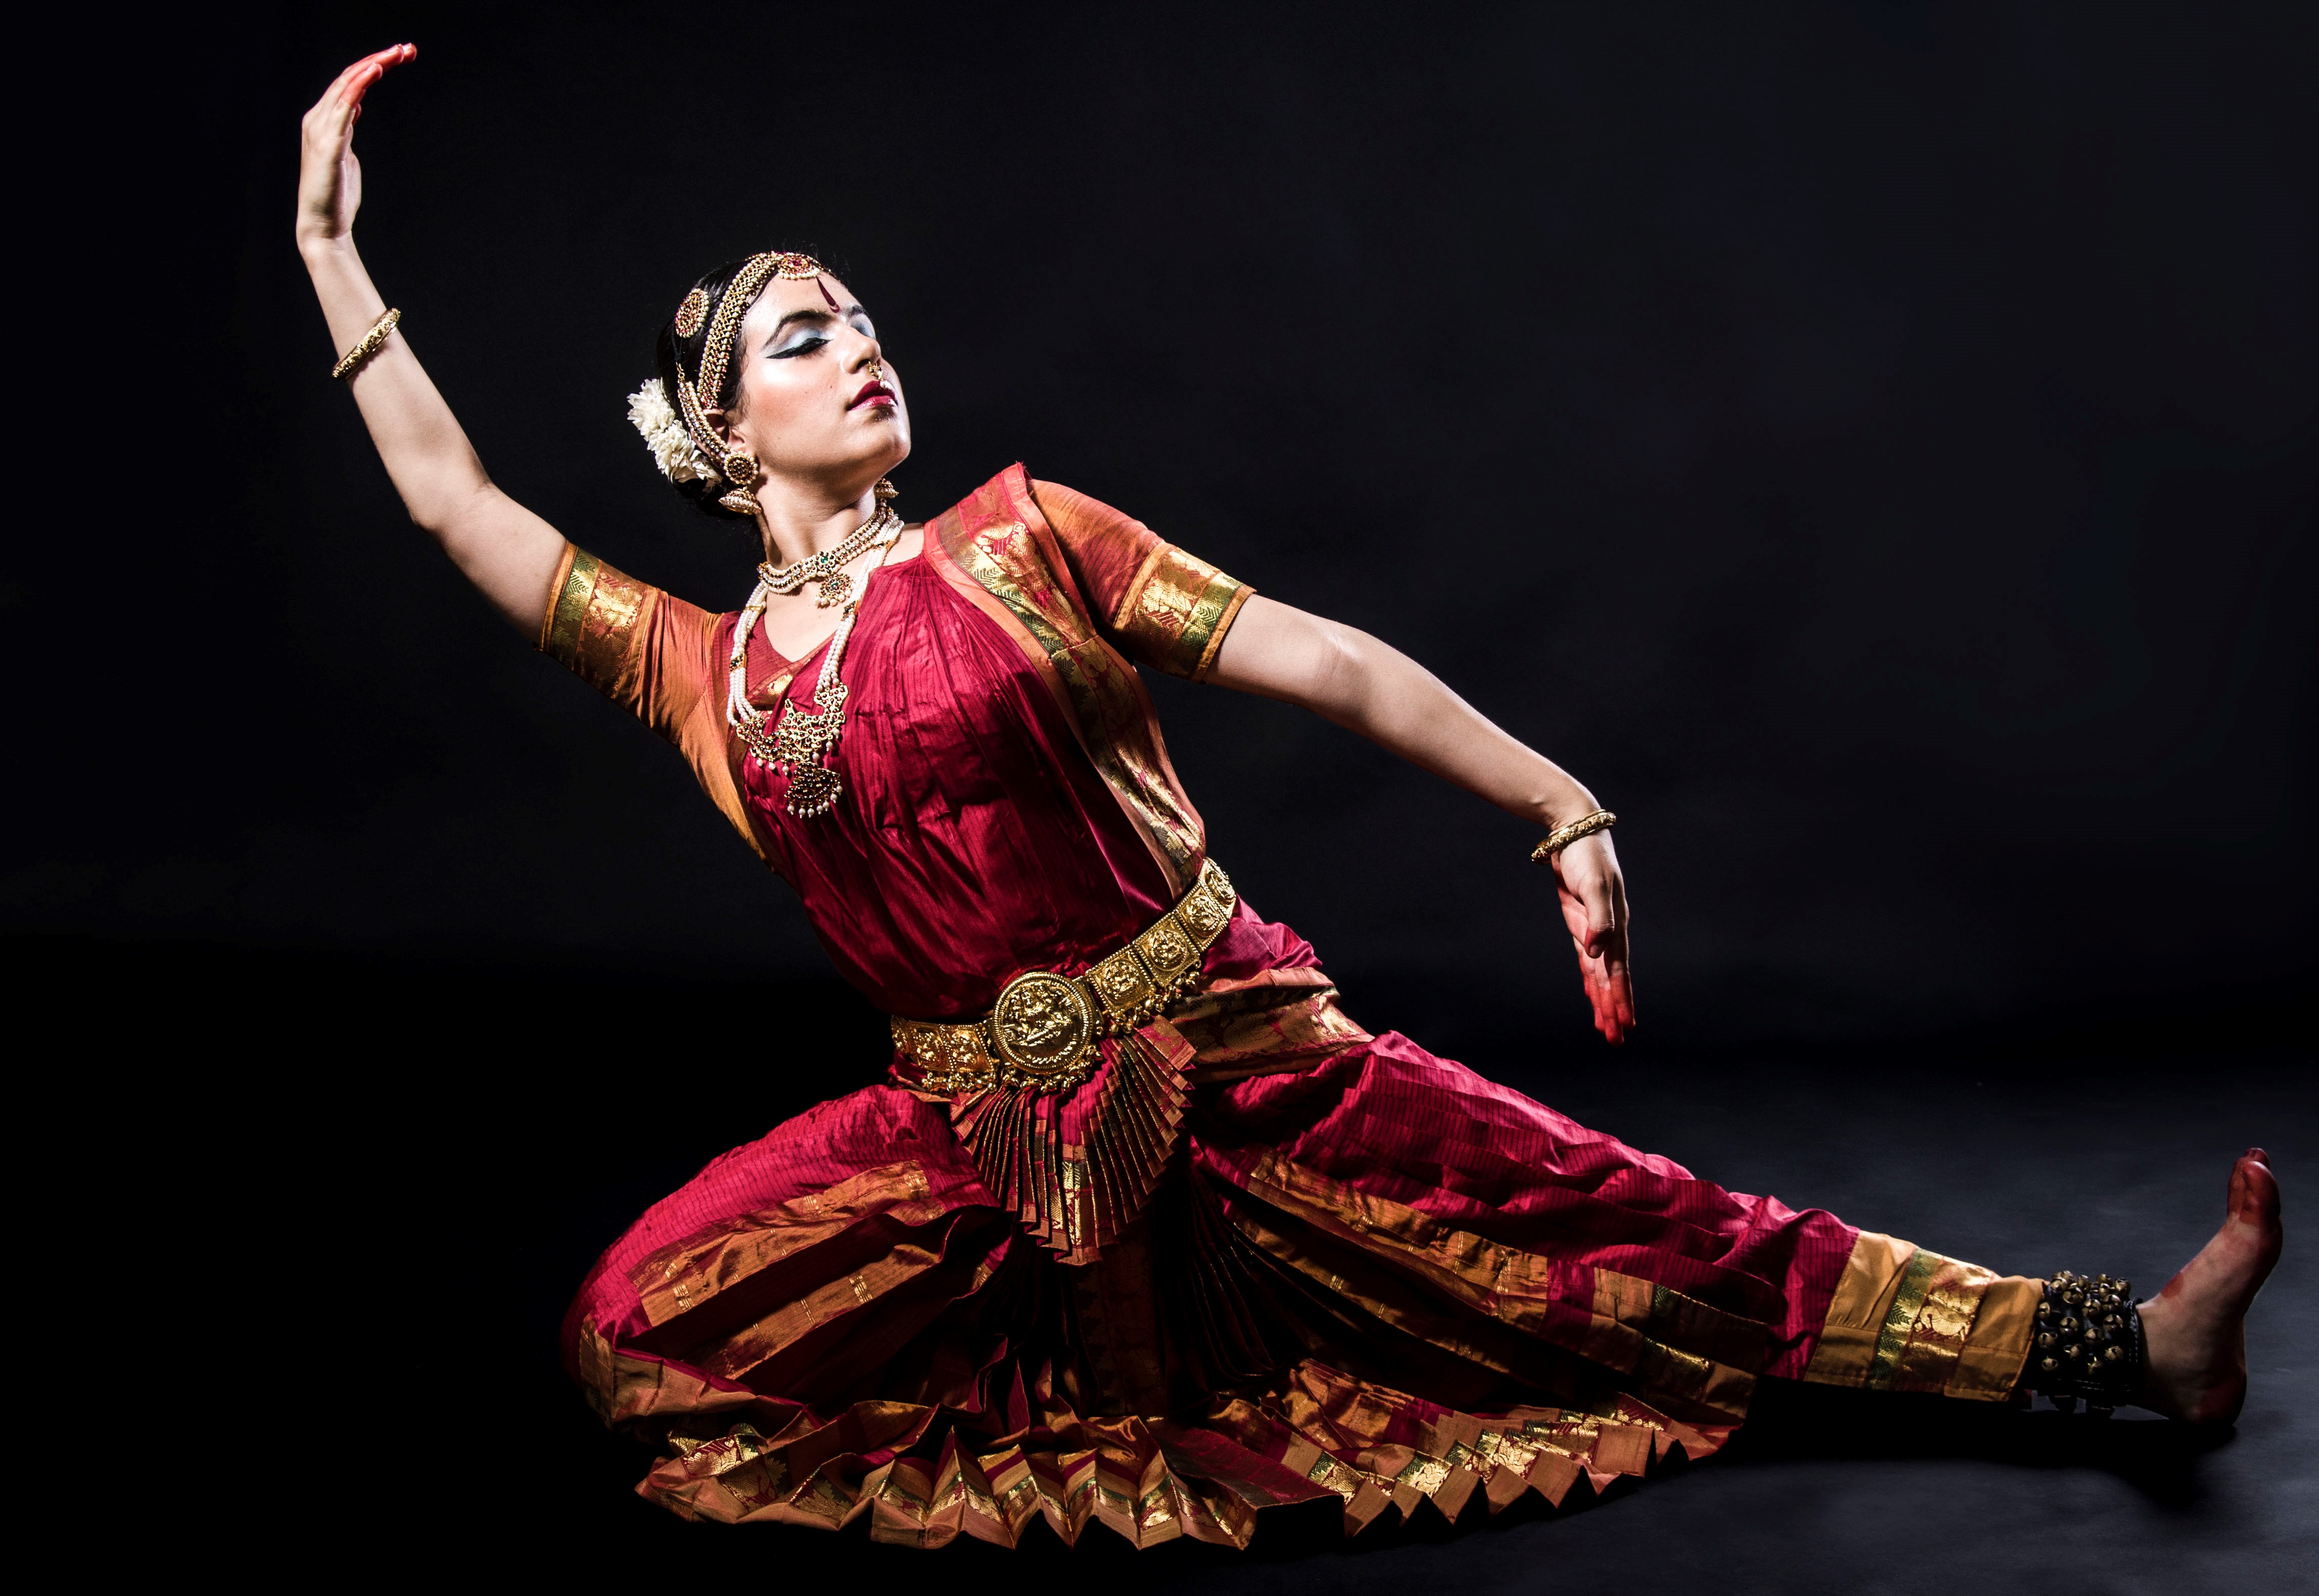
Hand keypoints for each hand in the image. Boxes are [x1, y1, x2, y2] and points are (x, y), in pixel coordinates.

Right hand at [297, 44, 415, 251]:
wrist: (323, 226)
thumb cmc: (336, 194)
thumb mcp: (345, 153)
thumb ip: (347, 128)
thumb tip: (356, 106)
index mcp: (323, 120)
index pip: (348, 82)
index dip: (373, 65)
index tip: (400, 55)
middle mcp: (318, 119)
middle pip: (349, 77)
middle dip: (378, 59)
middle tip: (406, 49)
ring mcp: (321, 130)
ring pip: (347, 85)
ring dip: (373, 66)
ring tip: (397, 53)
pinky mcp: (330, 145)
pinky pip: (344, 107)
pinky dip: (359, 86)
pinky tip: (375, 71)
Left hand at [1551, 830, 1633, 1042]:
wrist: (1573, 831)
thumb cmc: (1586, 856)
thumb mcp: (1593, 885)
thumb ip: (1599, 919)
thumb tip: (1598, 952)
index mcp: (1617, 925)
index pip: (1618, 971)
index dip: (1620, 998)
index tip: (1625, 1026)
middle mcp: (1608, 931)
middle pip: (1610, 979)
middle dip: (1613, 1009)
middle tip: (1615, 1040)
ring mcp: (1594, 928)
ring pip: (1598, 974)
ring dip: (1602, 1001)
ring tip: (1606, 1028)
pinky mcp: (1579, 922)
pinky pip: (1585, 960)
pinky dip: (1589, 980)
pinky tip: (1591, 996)